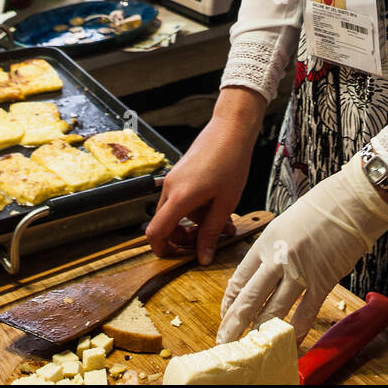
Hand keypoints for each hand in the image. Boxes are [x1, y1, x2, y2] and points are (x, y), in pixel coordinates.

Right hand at [146, 92, 263, 264]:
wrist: (230, 129)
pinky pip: (181, 199)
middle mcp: (171, 188)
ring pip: (176, 212)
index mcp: (179, 197)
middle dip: (185, 238)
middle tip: (208, 242)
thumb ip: (212, 232)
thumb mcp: (225, 203)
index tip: (176, 258)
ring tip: (223, 224)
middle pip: (165, 225)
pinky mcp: (180, 174)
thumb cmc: (231, 161)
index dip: (162, 250)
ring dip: (195, 223)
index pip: (156, 232)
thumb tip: (203, 257)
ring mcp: (174, 179)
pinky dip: (195, 209)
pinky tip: (218, 207)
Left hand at [216, 156, 387, 345]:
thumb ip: (274, 248)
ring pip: (274, 311)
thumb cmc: (322, 206)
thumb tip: (265, 272)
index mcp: (266, 241)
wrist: (352, 200)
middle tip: (224, 342)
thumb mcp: (286, 223)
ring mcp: (300, 272)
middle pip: (249, 299)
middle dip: (234, 325)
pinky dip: (295, 331)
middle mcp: (278, 258)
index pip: (239, 278)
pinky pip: (305, 313)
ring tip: (251, 348)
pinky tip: (288, 342)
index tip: (226, 314)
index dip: (229, 301)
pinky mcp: (323, 281)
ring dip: (261, 333)